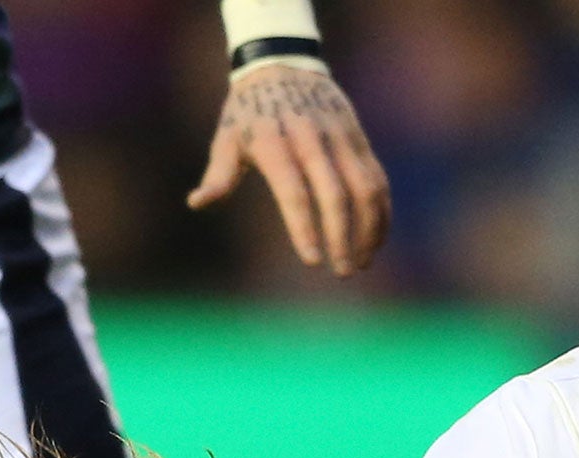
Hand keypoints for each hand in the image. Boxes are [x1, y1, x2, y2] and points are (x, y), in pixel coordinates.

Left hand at [188, 65, 390, 275]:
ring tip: (361, 262)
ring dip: (369, 230)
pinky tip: (375, 240)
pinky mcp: (359, 139)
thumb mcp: (227, 137)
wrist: (283, 63)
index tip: (313, 261)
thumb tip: (197, 203)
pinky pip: (378, 181)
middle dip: (342, 237)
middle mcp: (310, 139)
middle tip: (341, 271)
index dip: (305, 228)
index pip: (294, 193)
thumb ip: (218, 175)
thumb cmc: (250, 111)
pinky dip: (381, 214)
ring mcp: (340, 138)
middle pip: (335, 195)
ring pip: (366, 190)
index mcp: (274, 143)